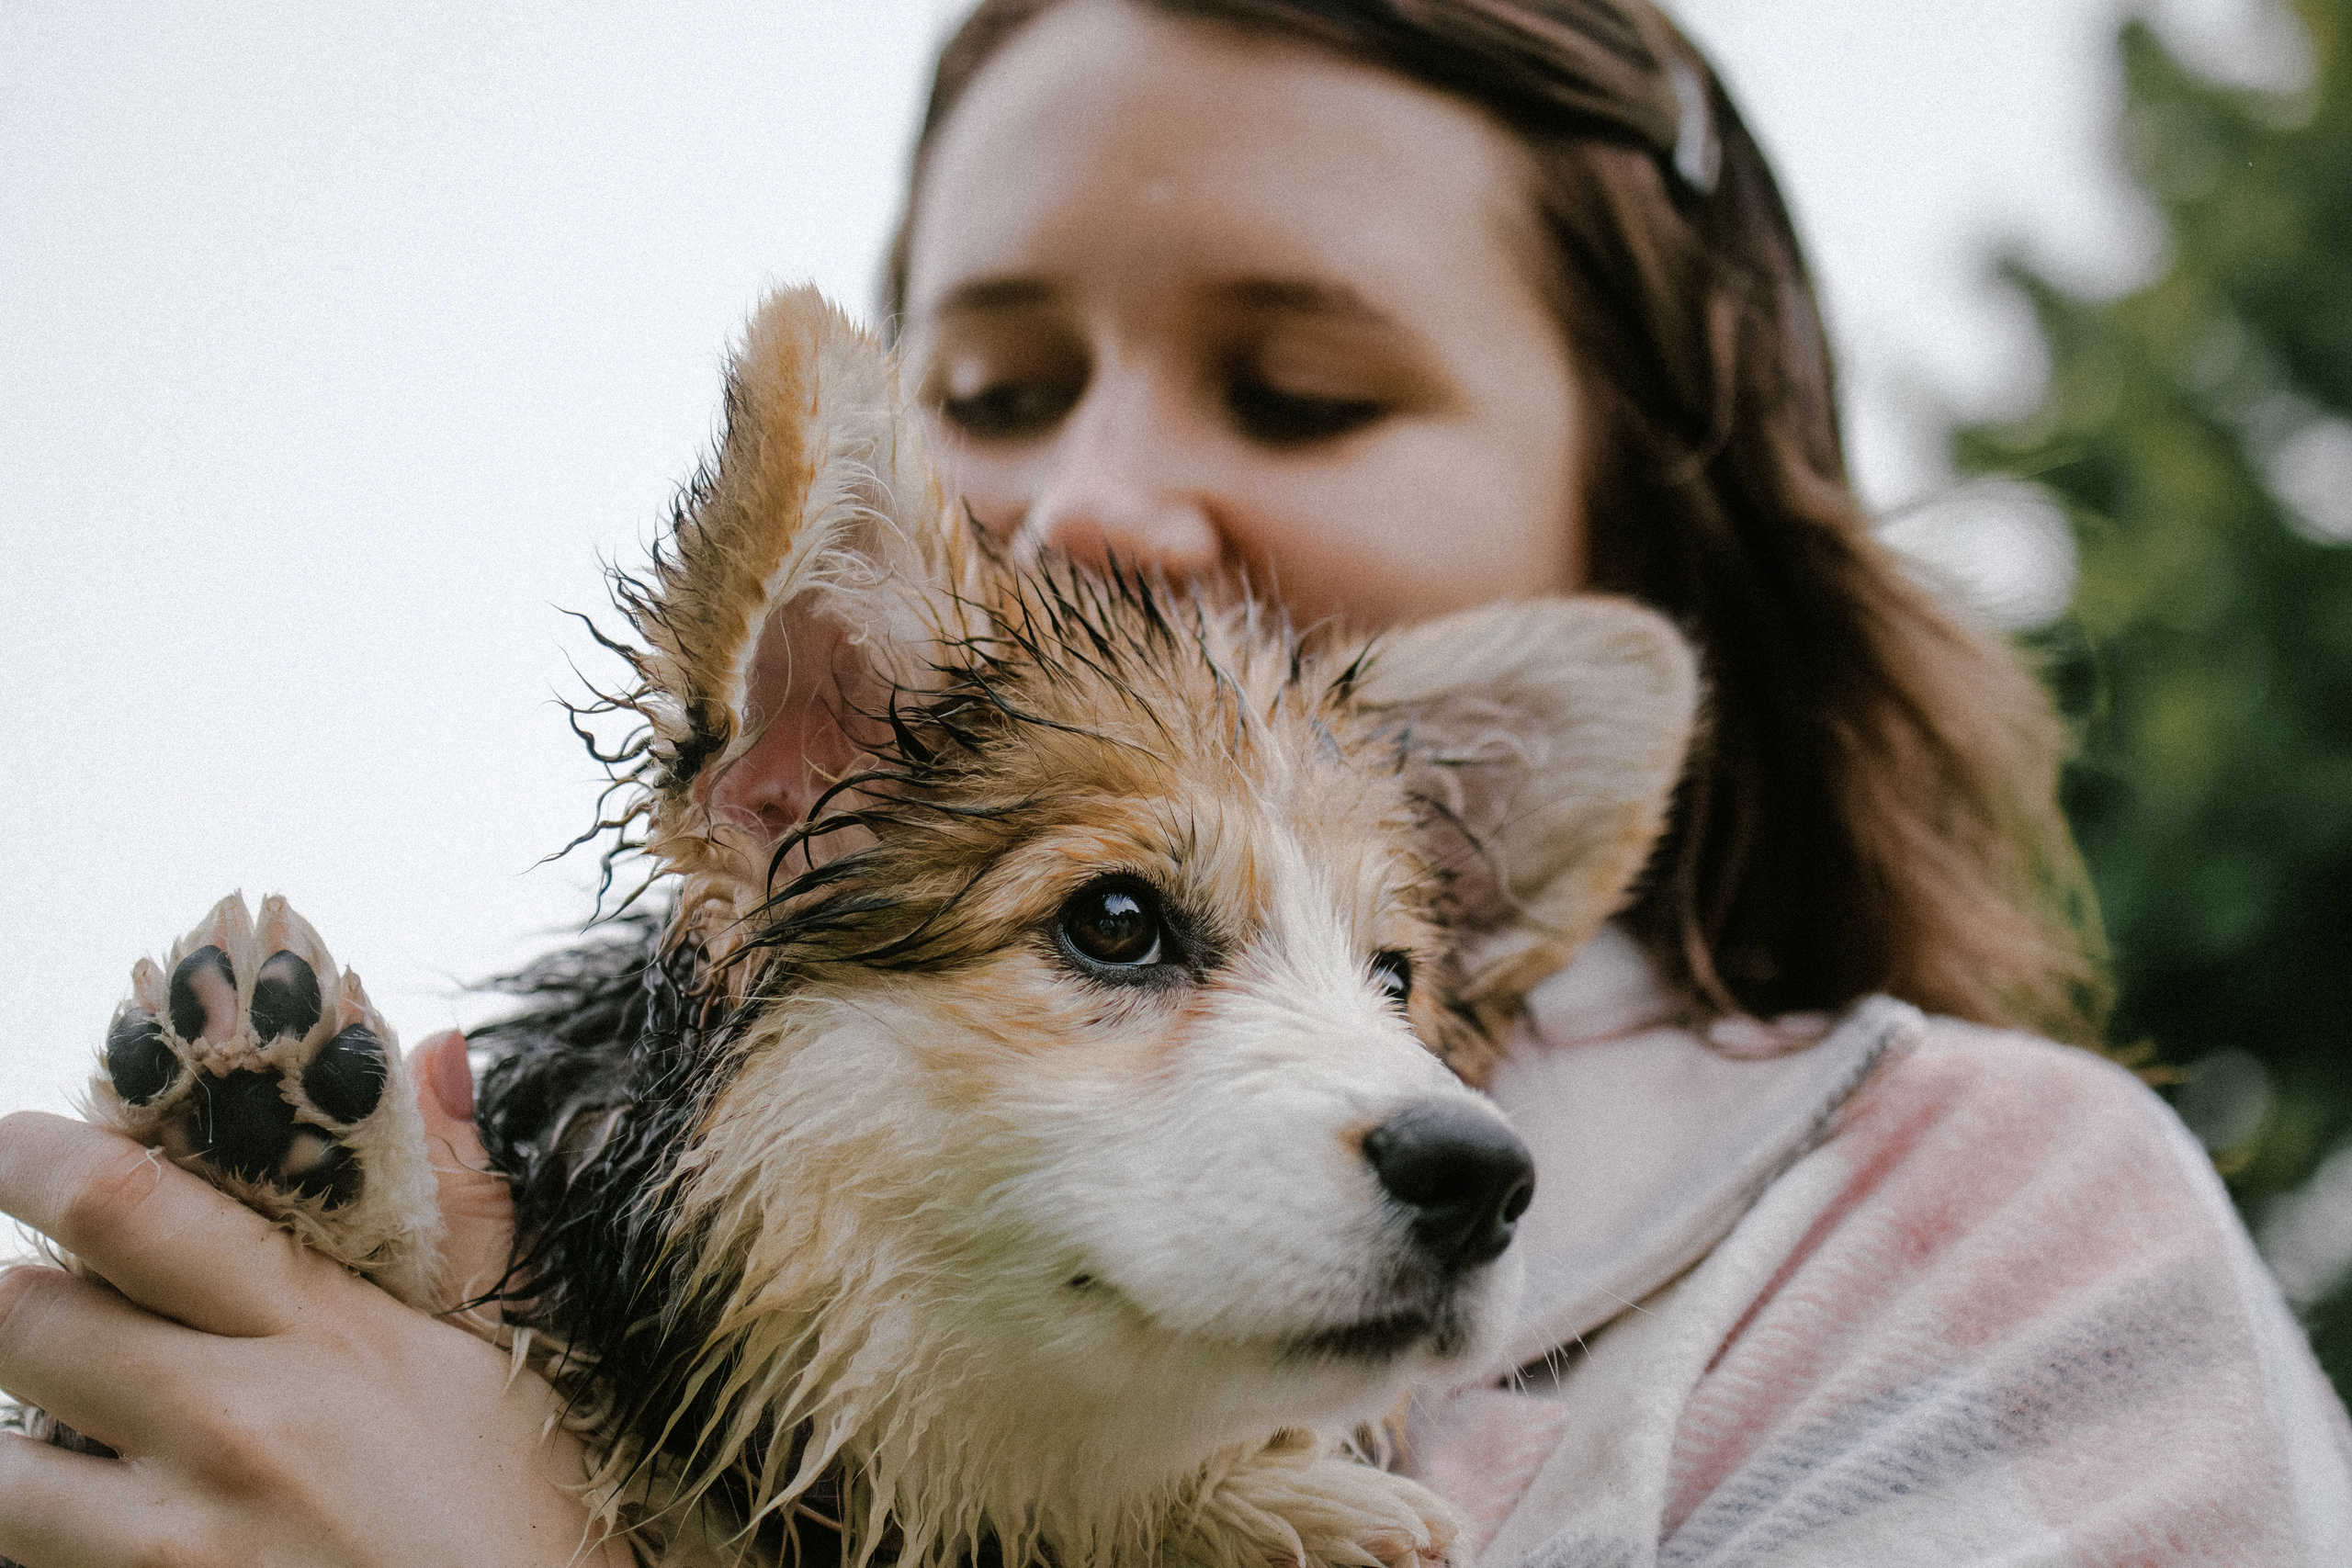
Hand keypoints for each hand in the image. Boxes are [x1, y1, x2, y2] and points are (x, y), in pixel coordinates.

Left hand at [0, 1034, 626, 1567]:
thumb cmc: (536, 1525)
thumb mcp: (513, 1354)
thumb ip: (462, 1204)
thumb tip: (428, 1052)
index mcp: (326, 1337)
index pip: (133, 1208)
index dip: (36, 1158)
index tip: (12, 1144)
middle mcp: (234, 1428)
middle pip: (22, 1321)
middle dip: (1, 1298)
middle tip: (22, 1294)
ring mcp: (178, 1548)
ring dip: (7, 1446)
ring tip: (51, 1430)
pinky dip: (42, 1540)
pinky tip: (89, 1526)